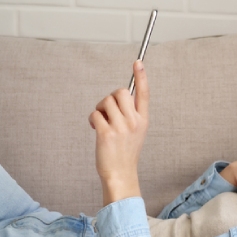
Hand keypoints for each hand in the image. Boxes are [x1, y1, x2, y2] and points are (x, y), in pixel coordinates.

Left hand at [89, 60, 149, 205]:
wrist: (121, 174)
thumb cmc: (125, 152)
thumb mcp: (136, 132)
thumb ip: (131, 114)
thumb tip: (120, 96)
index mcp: (143, 120)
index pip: (144, 94)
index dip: (141, 76)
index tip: (138, 62)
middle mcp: (134, 122)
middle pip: (120, 92)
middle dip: (110, 97)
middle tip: (107, 110)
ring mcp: (121, 127)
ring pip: (106, 101)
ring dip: (100, 109)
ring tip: (101, 122)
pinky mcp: (106, 133)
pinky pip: (95, 114)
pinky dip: (93, 119)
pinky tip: (96, 128)